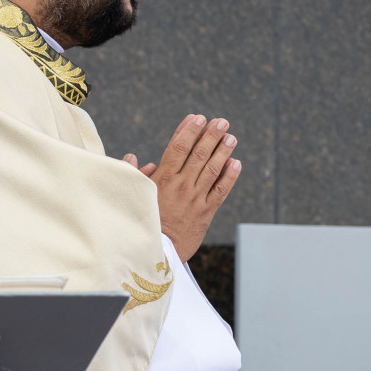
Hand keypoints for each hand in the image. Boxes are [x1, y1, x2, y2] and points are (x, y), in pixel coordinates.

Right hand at [125, 114, 241, 260]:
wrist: (155, 251)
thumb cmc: (142, 222)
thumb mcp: (134, 196)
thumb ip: (136, 176)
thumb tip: (136, 158)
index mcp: (162, 180)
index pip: (177, 148)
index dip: (189, 131)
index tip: (198, 118)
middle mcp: (181, 186)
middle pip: (199, 154)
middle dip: (211, 135)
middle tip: (222, 122)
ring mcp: (195, 199)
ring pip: (212, 169)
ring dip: (223, 151)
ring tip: (231, 137)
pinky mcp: (206, 212)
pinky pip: (221, 191)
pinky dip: (229, 176)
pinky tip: (236, 163)